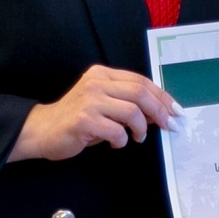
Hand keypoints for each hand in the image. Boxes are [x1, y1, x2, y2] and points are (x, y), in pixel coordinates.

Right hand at [10, 65, 178, 161]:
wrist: (42, 131)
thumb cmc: (76, 121)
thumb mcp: (104, 105)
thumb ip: (127, 103)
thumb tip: (160, 112)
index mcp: (103, 74)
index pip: (141, 81)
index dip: (162, 96)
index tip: (175, 111)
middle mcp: (96, 83)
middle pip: (140, 93)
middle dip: (160, 111)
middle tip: (169, 126)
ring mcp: (89, 100)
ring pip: (132, 111)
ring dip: (141, 128)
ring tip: (138, 137)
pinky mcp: (84, 120)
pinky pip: (116, 130)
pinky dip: (122, 140)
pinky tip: (117, 142)